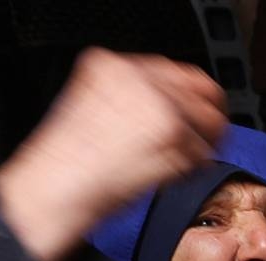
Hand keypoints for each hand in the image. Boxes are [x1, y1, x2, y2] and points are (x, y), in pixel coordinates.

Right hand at [0, 47, 227, 260]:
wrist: (54, 191)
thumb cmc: (64, 166)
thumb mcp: (88, 107)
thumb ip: (128, 97)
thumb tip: (168, 107)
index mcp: (111, 65)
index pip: (173, 70)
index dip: (190, 94)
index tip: (197, 109)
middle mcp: (138, 77)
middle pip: (201, 87)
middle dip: (209, 114)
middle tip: (211, 135)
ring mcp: (158, 103)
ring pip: (209, 119)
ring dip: (205, 143)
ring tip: (191, 160)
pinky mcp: (172, 133)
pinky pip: (203, 151)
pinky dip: (194, 168)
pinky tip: (174, 175)